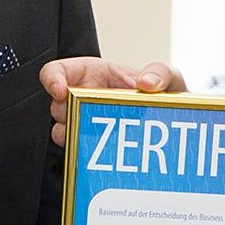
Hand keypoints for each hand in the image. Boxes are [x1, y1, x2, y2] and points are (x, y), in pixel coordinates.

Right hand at [40, 57, 186, 145]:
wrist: (172, 129)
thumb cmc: (165, 99)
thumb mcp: (169, 79)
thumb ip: (161, 72)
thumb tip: (145, 83)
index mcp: (93, 74)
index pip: (56, 71)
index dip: (52, 79)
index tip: (60, 92)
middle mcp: (83, 98)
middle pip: (57, 106)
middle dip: (71, 113)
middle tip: (98, 116)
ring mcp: (85, 123)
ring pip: (62, 131)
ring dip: (78, 135)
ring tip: (108, 136)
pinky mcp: (90, 146)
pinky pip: (76, 151)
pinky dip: (86, 153)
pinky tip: (107, 153)